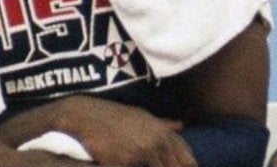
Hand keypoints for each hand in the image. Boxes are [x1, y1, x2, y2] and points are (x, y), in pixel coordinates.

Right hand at [58, 95, 196, 166]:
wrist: (87, 115)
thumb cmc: (115, 116)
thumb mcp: (142, 116)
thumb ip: (163, 124)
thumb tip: (182, 125)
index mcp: (160, 131)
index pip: (183, 152)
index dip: (189, 163)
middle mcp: (154, 142)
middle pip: (174, 165)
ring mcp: (138, 153)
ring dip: (159, 166)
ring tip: (152, 164)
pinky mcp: (121, 163)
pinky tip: (132, 165)